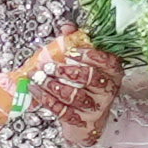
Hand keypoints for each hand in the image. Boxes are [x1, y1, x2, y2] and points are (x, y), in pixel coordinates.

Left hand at [34, 29, 118, 147]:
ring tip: (39, 78)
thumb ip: (77, 43)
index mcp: (112, 72)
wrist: (86, 121)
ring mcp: (96, 107)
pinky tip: (35, 90)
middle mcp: (108, 89)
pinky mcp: (82, 121)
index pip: (107, 61)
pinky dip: (46, 99)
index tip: (71, 52)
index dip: (89, 56)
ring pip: (75, 95)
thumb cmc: (86, 87)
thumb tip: (67, 26)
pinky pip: (63, 110)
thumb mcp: (85, 64)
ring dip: (53, 86)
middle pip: (91, 78)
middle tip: (49, 66)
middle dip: (67, 71)